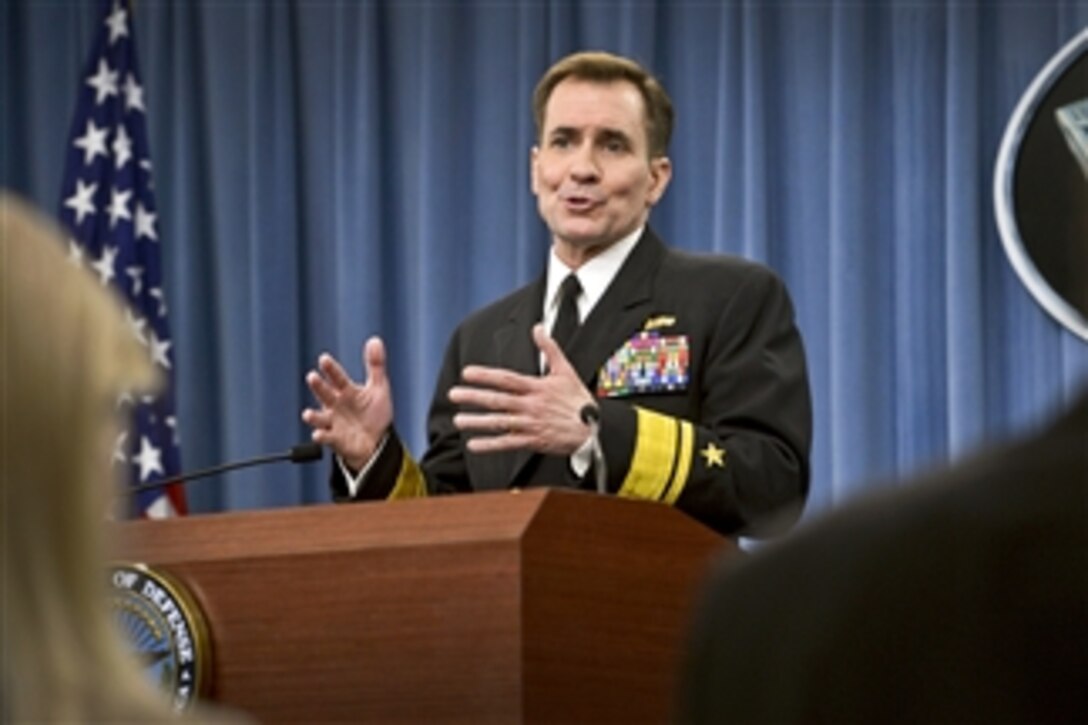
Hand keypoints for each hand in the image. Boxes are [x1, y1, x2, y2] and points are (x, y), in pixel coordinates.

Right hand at [301, 337, 392, 470]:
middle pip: (324, 393)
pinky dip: (321, 436)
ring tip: (308, 414)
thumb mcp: (378, 388)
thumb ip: (375, 365)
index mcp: (346, 391)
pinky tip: (319, 434)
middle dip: (318, 386)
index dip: (331, 369)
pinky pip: (325, 437)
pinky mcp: (335, 439)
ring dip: (313, 416)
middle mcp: (336, 405)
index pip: (337, 377)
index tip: (324, 359)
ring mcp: (333, 422)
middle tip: (313, 377)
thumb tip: (375, 340)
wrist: (377, 443)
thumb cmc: (374, 415)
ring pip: (319, 417)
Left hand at [450, 323, 594, 455]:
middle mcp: (531, 406)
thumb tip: (538, 328)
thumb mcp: (566, 370)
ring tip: (459, 420)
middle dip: (474, 397)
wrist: (594, 429)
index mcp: (537, 388)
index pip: (507, 379)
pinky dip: (490, 445)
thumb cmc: (579, 400)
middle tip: (454, 394)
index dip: (486, 376)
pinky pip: (508, 443)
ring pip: (500, 422)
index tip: (467, 373)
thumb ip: (550, 348)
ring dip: (478, 422)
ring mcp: (531, 424)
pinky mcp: (533, 441)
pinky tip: (474, 445)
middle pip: (498, 400)